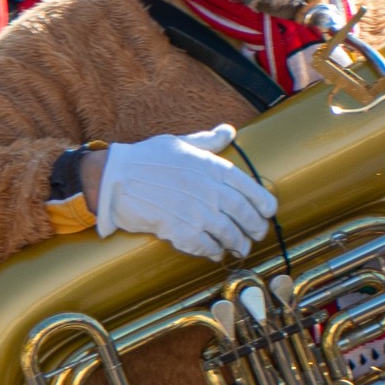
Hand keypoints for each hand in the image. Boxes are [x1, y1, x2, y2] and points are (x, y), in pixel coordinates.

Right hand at [90, 125, 278, 259]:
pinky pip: (206, 246)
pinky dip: (214, 251)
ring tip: (241, 248)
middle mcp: (208, 190)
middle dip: (255, 228)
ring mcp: (196, 212)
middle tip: (257, 234)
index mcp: (211, 167)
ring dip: (238, 244)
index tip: (269, 212)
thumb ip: (208, 141)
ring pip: (229, 234)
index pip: (249, 187)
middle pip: (244, 214)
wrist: (114, 178)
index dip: (264, 203)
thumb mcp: (180, 142)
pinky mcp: (180, 230)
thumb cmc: (145, 158)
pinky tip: (216, 253)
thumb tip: (229, 131)